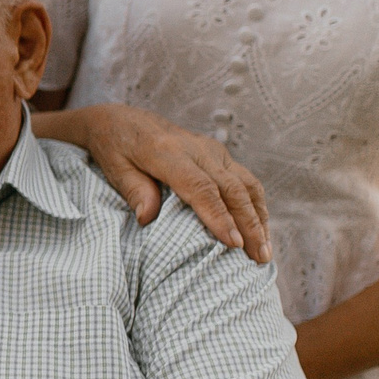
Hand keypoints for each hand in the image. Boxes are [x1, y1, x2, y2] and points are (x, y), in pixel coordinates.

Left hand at [43, 103, 270, 262]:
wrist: (123, 119)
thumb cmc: (115, 148)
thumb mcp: (115, 168)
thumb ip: (134, 190)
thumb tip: (147, 218)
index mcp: (167, 152)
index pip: (200, 187)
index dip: (218, 216)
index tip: (233, 243)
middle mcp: (196, 148)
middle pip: (231, 189)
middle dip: (248, 224)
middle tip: (258, 258)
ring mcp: (212, 150)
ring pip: (246, 184)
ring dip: (259, 218)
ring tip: (264, 252)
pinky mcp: (219, 154)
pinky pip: (246, 180)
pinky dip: (257, 206)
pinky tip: (261, 230)